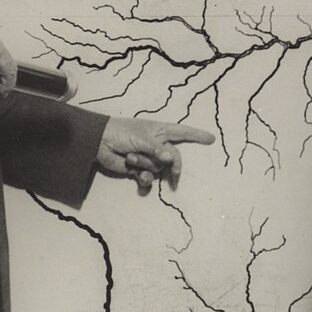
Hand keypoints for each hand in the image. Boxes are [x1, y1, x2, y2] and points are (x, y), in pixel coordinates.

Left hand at [97, 117, 214, 193]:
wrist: (100, 143)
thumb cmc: (122, 132)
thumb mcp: (142, 137)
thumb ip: (158, 149)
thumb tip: (171, 160)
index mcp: (160, 132)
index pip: (183, 132)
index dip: (197, 135)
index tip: (211, 138)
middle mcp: (157, 145)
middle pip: (174, 158)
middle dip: (174, 167)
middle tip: (175, 175)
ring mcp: (148, 158)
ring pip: (158, 168)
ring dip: (145, 164)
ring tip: (131, 157)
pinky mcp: (138, 170)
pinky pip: (149, 179)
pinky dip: (143, 179)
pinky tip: (136, 176)